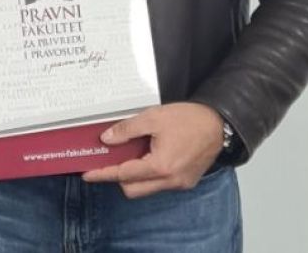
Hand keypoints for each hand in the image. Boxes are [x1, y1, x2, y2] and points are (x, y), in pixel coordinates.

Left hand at [82, 102, 224, 197]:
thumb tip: (107, 139)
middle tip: (109, 160)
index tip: (88, 174)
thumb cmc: (189, 119)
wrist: (219, 125)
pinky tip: (147, 156)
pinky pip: (160, 184)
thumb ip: (127, 130)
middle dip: (118, 178)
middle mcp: (170, 181)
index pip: (123, 175)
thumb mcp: (153, 118)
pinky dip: (149, 174)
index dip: (103, 174)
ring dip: (134, 176)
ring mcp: (179, 183)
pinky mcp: (186, 181)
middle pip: (133, 189)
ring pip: (147, 189)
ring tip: (129, 155)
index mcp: (160, 166)